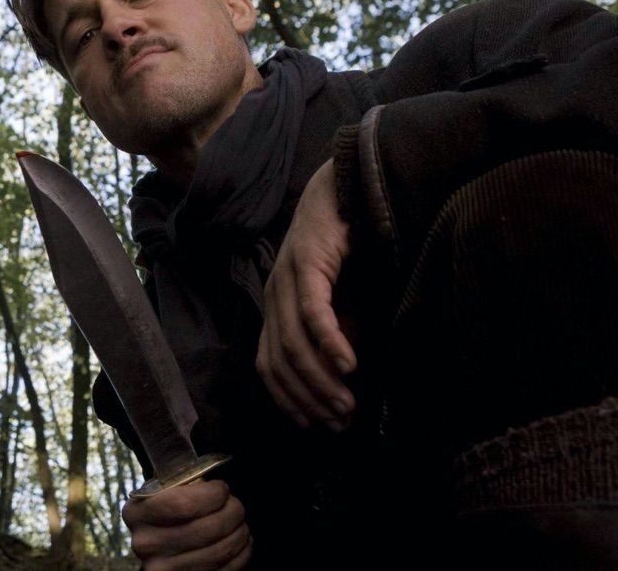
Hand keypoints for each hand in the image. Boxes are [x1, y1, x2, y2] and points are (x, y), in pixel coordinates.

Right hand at [122, 479, 250, 569]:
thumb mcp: (163, 491)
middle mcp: (146, 544)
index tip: (221, 489)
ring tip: (240, 523)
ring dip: (240, 533)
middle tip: (236, 505)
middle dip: (233, 512)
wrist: (158, 543)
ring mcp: (163, 569)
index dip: (213, 494)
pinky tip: (241, 542)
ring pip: (220, 550)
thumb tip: (213, 475)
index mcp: (137, 513)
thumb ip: (182, 481)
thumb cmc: (168, 509)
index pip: (184, 504)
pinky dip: (241, 554)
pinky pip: (225, 570)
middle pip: (207, 529)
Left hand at [256, 160, 356, 429]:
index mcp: (274, 309)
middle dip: (307, 398)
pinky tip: (349, 364)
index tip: (316, 426)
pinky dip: (330, 342)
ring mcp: (284, 281)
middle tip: (338, 423)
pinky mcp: (305, 265)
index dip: (289, 400)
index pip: (268, 368)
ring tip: (347, 402)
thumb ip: (337, 335)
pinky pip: (314, 312)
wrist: (342, 192)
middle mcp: (272, 298)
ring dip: (320, 379)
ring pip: (294, 343)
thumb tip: (344, 377)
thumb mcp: (341, 303)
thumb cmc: (343, 251)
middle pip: (279, 363)